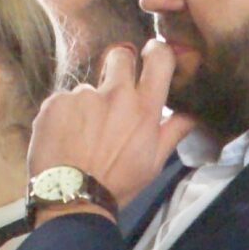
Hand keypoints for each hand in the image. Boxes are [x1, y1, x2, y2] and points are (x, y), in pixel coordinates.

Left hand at [27, 41, 199, 209]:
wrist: (72, 198)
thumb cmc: (118, 183)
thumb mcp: (154, 162)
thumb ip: (174, 130)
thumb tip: (193, 111)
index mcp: (144, 108)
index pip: (159, 58)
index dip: (156, 51)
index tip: (150, 55)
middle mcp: (115, 94)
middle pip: (120, 55)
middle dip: (119, 67)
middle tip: (113, 94)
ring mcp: (82, 96)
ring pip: (88, 88)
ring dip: (88, 105)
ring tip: (82, 135)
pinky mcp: (55, 102)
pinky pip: (63, 101)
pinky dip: (64, 117)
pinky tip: (64, 138)